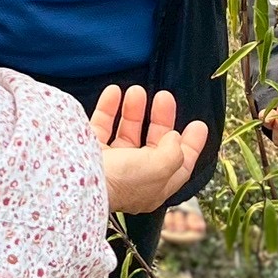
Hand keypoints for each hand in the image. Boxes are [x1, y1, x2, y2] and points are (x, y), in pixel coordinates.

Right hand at [91, 85, 210, 214]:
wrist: (77, 181)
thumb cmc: (123, 180)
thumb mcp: (161, 167)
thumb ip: (173, 151)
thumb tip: (173, 137)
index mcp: (154, 187)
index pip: (179, 166)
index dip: (191, 146)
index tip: (199, 125)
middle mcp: (133, 177)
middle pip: (153, 145)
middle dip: (161, 120)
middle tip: (165, 98)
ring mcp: (110, 164)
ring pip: (127, 133)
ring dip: (133, 111)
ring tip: (137, 90)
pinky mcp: (89, 151)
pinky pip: (101, 126)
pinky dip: (108, 108)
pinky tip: (114, 92)